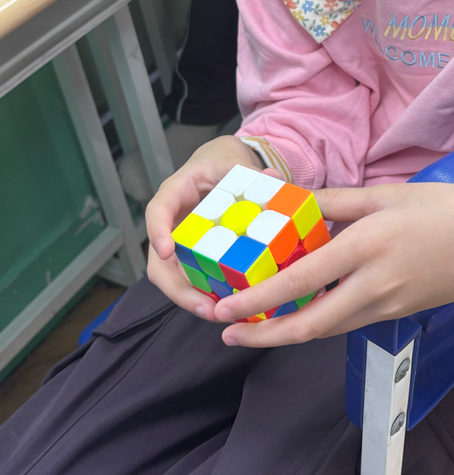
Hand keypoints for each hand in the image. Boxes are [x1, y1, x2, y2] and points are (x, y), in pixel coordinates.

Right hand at [145, 135, 264, 320]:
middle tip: (206, 307)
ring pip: (174, 276)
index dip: (158, 230)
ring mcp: (181, 242)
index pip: (157, 210)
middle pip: (159, 260)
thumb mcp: (236, 161)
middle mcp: (172, 221)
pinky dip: (208, 294)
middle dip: (178, 288)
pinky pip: (194, 278)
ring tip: (219, 314)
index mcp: (176, 191)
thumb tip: (274, 178)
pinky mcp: (195, 255)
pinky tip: (230, 307)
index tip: (166, 251)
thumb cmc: (222, 161)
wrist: (223, 164)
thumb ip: (254, 172)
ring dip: (192, 299)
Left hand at [212, 183, 453, 346]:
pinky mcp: (397, 312)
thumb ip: (336, 203)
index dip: (259, 298)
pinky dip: (319, 320)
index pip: (302, 281)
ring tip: (254, 324)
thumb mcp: (386, 194)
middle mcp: (374, 285)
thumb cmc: (445, 209)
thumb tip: (293, 206)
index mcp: (368, 246)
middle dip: (264, 334)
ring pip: (327, 327)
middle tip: (228, 333)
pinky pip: (349, 320)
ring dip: (288, 331)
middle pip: (309, 324)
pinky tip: (301, 310)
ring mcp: (388, 305)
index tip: (226, 307)